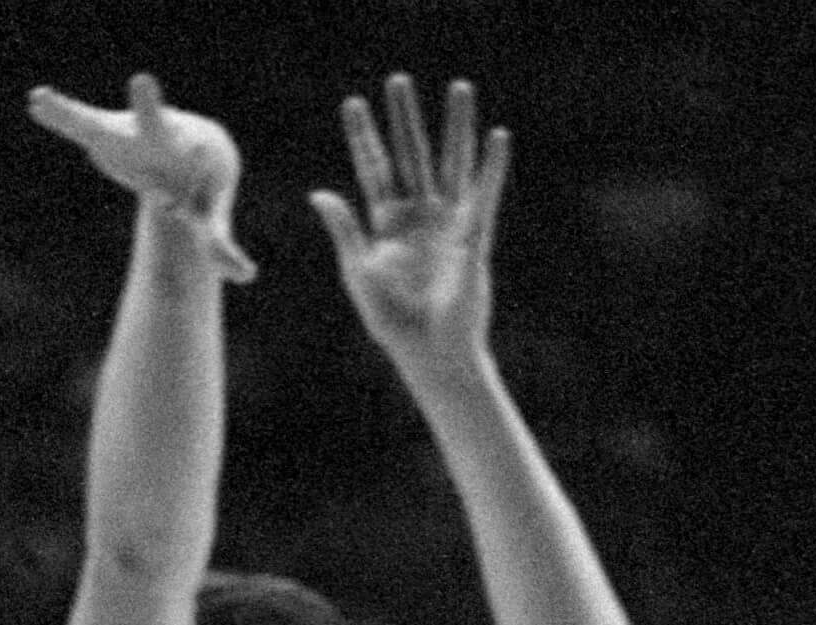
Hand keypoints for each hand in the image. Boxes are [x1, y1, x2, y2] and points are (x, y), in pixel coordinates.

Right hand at [29, 74, 256, 282]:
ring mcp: (127, 132)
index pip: (189, 168)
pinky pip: (78, 123)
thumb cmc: (200, 186)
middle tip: (142, 82)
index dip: (185, 179)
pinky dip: (59, 115)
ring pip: (99, 123)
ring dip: (74, 115)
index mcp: (188, 160)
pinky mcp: (104, 131)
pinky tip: (37, 102)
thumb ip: (222, 247)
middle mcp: (159, 137)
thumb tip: (249, 277)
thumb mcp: (210, 218)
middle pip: (153, 124)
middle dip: (148, 108)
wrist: (194, 144)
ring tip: (45, 100)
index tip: (183, 181)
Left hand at [309, 74, 510, 368]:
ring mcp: (448, 223)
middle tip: (398, 80)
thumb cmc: (393, 321)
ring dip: (455, 127)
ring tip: (459, 88)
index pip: (373, 169)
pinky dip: (492, 167)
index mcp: (387, 224)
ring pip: (451, 164)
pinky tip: (497, 137)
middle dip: (405, 119)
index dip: (363, 137)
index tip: (353, 103)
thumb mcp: (360, 271)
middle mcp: (419, 216)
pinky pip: (484, 195)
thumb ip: (344, 230)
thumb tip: (318, 193)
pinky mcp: (475, 237)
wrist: (430, 353)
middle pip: (411, 155)